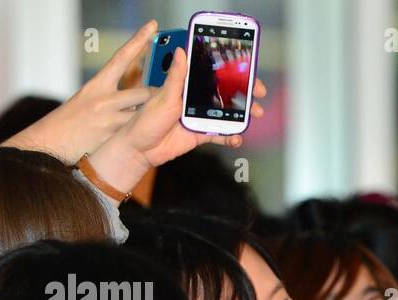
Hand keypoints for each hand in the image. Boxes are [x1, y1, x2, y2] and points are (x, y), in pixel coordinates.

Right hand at [2, 20, 156, 162]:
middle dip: (154, 98)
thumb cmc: (72, 123)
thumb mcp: (88, 101)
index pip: (122, 57)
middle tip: (163, 100)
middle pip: (143, 92)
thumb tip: (137, 92)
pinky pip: (137, 131)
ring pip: (143, 112)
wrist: (52, 144)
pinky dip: (141, 133)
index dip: (138, 40)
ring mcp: (109, 117)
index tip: (153, 26)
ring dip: (149, 117)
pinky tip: (139, 138)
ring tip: (150, 123)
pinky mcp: (114, 135)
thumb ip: (112, 94)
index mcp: (96, 85)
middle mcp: (102, 98)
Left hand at [86, 44, 267, 195]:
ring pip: (225, 113)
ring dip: (241, 115)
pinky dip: (230, 137)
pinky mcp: (199, 135)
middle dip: (243, 94)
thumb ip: (175, 77)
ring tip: (253, 116)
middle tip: (258, 96)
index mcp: (185, 86)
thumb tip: (181, 51)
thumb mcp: (163, 97)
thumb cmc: (144, 121)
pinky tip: (237, 138)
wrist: (140, 150)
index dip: (230, 73)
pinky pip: (219, 134)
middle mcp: (193, 100)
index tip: (247, 73)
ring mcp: (198, 117)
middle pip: (223, 94)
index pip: (211, 75)